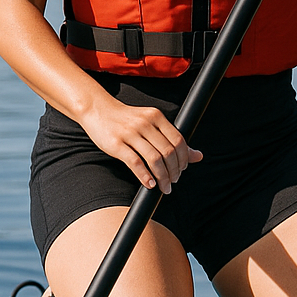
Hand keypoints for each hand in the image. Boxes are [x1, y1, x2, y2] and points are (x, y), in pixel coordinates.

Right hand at [78, 95, 201, 192]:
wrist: (98, 110)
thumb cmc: (127, 120)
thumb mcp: (152, 123)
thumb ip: (173, 138)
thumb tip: (198, 156)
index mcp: (156, 117)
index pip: (178, 140)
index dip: (184, 159)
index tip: (182, 170)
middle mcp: (145, 123)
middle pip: (168, 152)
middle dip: (174, 171)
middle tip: (173, 181)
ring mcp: (130, 133)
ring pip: (154, 159)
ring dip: (163, 177)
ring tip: (165, 187)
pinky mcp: (116, 144)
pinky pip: (135, 163)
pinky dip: (145, 176)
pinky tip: (150, 184)